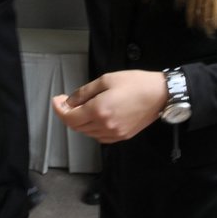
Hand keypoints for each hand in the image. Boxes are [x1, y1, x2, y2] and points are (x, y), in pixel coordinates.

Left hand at [51, 70, 167, 143]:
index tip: (56, 100)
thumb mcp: (106, 80)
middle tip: (67, 101)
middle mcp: (105, 126)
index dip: (59, 109)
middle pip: (77, 127)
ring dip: (80, 122)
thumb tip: (70, 102)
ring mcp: (114, 134)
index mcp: (99, 111)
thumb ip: (84, 92)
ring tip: (81, 107)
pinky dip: (92, 129)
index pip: (70, 117)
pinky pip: (100, 137)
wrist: (160, 95)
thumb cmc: (135, 83)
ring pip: (88, 133)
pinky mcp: (122, 136)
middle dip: (68, 114)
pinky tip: (95, 117)